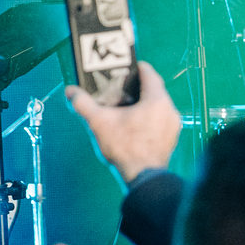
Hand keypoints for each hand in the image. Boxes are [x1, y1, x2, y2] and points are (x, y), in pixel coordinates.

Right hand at [68, 60, 180, 185]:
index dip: (137, 68)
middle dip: (138, 88)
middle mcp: (169, 110)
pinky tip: (134, 125)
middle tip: (121, 88)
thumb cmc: (125, 148)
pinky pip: (161, 120)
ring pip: (158, 106)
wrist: (143, 177)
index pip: (150, 74)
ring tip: (125, 108)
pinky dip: (150, 118)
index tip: (127, 68)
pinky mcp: (172, 138)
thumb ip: (83, 104)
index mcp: (156, 100)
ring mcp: (173, 125)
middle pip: (154, 90)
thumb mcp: (99, 123)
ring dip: (144, 104)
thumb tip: (71, 92)